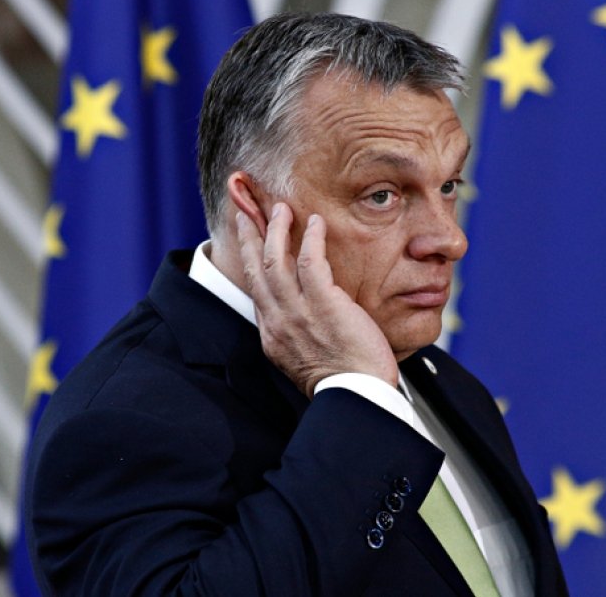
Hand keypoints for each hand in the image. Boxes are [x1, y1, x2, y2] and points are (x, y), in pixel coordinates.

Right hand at [236, 203, 398, 396]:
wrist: (358, 397)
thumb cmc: (343, 381)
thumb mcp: (304, 360)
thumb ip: (296, 334)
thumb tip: (300, 315)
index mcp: (272, 335)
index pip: (255, 289)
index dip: (250, 261)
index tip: (250, 241)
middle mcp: (278, 322)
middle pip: (256, 269)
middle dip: (250, 237)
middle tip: (247, 213)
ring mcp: (298, 314)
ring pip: (276, 260)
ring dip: (276, 230)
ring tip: (282, 208)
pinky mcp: (324, 306)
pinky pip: (311, 262)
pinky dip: (311, 239)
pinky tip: (316, 223)